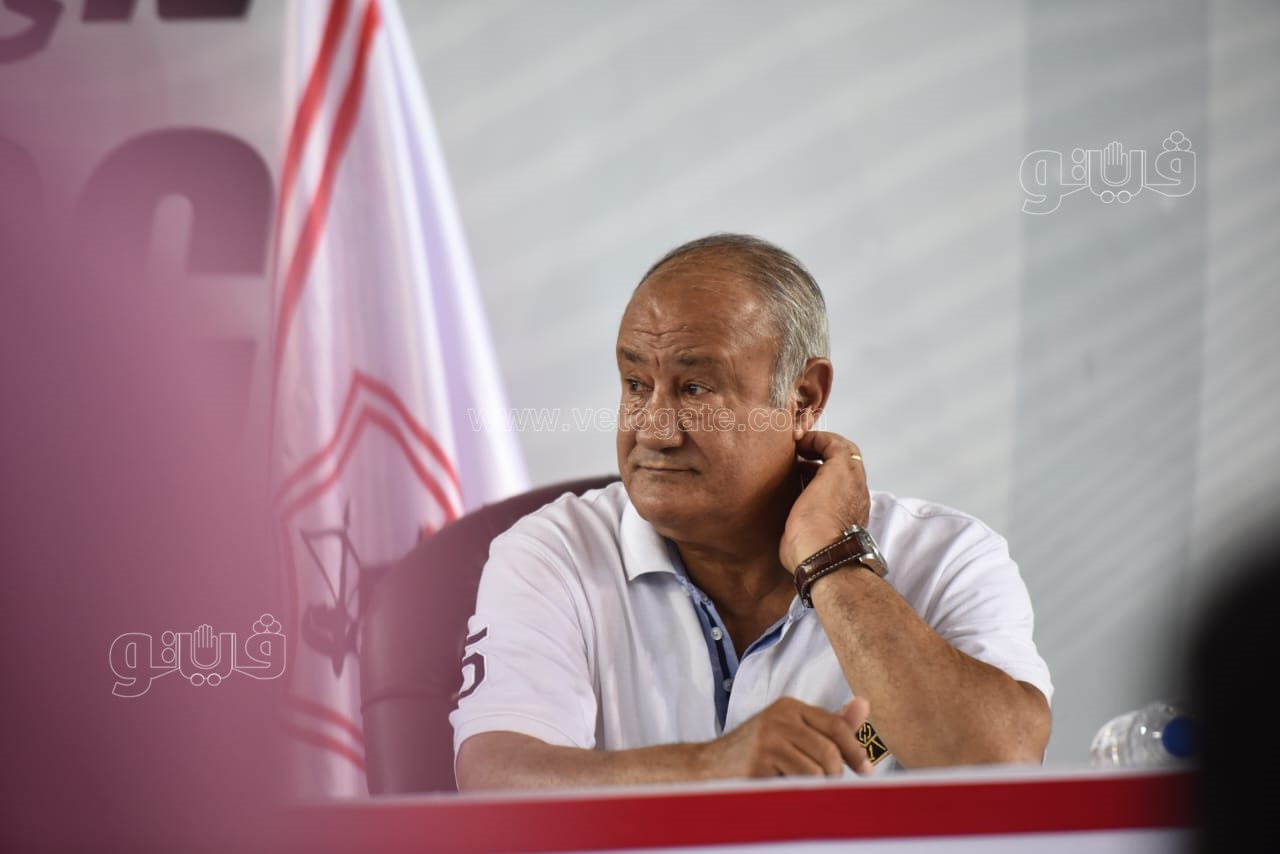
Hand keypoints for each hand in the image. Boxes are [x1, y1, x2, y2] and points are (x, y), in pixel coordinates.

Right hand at [696, 696, 873, 777]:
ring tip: (799, 786)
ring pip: (816, 771)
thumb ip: (828, 722)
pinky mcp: (758, 763)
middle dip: (834, 775)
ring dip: (814, 787)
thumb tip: (865, 704)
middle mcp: (779, 717)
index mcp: (789, 707)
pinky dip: (796, 792)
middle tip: (826, 786)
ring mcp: (767, 739)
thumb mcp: (792, 730)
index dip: (855, 750)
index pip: (836, 726)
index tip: (865, 771)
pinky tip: (781, 788)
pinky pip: (796, 784)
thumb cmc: (756, 751)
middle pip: (829, 752)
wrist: (709, 766)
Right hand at [779, 431, 870, 572]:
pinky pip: (813, 498)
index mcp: (854, 480)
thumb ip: (837, 451)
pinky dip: (803, 488)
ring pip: (823, 480)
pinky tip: (790, 490)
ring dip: (808, 470)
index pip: (842, 447)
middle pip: (834, 463)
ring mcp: (835, 510)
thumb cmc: (821, 519)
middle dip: (814, 452)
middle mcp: (849, 494)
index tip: (799, 440)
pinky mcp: (819, 524)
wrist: (816, 557)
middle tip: (794, 451)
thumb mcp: (836, 472)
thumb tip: (826, 443)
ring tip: (789, 469)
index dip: (821, 438)